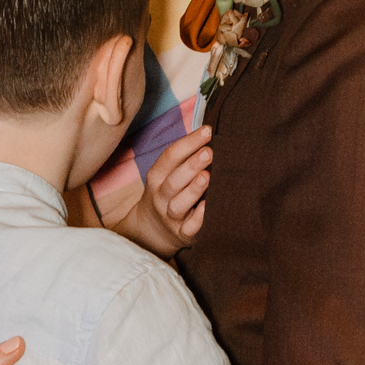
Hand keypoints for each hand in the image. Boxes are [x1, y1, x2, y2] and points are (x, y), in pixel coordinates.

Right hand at [137, 126, 213, 256]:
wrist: (153, 231)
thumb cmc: (170, 193)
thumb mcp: (168, 174)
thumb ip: (185, 157)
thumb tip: (212, 133)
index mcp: (157, 177)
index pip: (170, 157)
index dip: (188, 143)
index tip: (208, 131)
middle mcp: (161, 196)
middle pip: (173, 180)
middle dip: (191, 165)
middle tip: (209, 152)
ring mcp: (171, 216)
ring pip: (178, 203)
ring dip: (193, 189)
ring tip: (208, 176)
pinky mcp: (182, 234)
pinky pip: (190, 227)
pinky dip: (199, 218)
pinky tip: (208, 207)